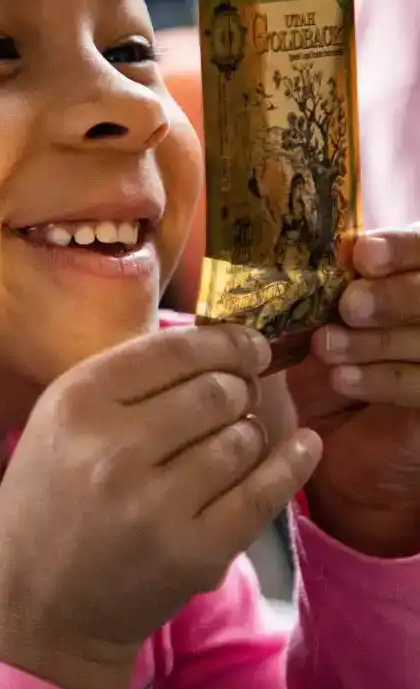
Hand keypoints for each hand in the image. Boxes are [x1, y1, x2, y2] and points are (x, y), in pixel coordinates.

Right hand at [0, 325, 320, 688]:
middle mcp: (111, 449)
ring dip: (249, 433)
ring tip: (233, 442)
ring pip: (243, 437)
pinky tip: (302, 446)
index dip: (223, 341)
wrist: (43, 610)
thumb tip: (207, 341)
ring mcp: (154, 504)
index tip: (247, 345)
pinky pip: (263, 491)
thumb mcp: (56, 424)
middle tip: (239, 396)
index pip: (171, 350)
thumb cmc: (51, 505)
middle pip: (216, 389)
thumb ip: (121, 380)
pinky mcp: (193, 551)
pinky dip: (290, 463)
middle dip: (238, 388)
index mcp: (73, 405)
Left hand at [304, 227, 419, 556]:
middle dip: (391, 295)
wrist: (335, 441)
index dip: (401, 248)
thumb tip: (283, 251)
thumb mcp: (315, 318)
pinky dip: (381, 378)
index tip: (364, 255)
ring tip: (327, 347)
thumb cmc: (319, 365)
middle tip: (349, 305)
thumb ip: (318, 286)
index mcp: (406, 277)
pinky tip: (342, 379)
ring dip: (374, 340)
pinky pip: (419, 383)